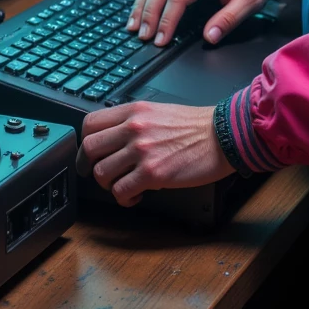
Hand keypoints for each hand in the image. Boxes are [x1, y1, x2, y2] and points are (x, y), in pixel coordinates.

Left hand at [78, 102, 233, 205]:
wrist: (223, 135)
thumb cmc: (196, 126)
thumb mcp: (159, 111)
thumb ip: (135, 120)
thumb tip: (115, 139)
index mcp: (134, 110)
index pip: (90, 124)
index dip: (85, 143)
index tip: (90, 154)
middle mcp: (134, 127)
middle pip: (90, 148)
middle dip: (89, 166)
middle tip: (99, 175)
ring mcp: (142, 151)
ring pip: (102, 173)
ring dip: (108, 185)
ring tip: (123, 186)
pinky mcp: (153, 173)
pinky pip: (121, 191)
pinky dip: (124, 199)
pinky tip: (135, 197)